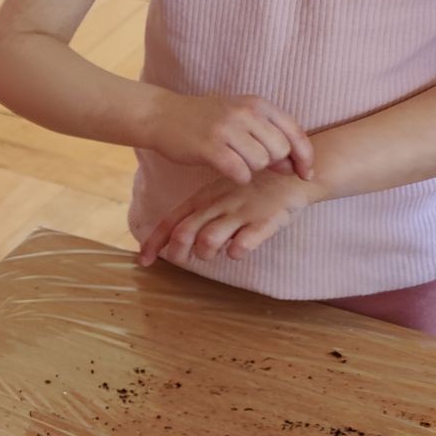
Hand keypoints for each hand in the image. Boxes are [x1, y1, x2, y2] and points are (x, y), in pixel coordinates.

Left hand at [139, 169, 324, 266]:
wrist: (293, 173)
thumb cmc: (250, 190)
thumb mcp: (218, 195)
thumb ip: (198, 217)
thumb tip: (175, 244)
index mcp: (203, 199)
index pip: (170, 222)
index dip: (153, 243)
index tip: (143, 262)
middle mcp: (218, 205)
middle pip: (184, 233)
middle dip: (178, 253)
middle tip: (186, 260)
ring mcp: (241, 213)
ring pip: (208, 240)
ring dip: (205, 253)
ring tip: (216, 252)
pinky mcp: (266, 220)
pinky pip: (244, 243)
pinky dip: (236, 252)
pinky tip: (240, 248)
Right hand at [143, 90, 314, 184]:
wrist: (162, 115)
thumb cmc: (203, 120)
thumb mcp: (239, 119)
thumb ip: (268, 138)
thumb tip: (293, 166)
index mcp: (258, 104)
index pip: (295, 132)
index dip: (305, 157)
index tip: (306, 175)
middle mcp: (246, 113)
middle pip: (280, 150)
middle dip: (273, 164)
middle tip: (256, 165)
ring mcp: (227, 129)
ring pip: (261, 162)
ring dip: (252, 170)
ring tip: (236, 163)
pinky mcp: (209, 147)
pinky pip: (239, 171)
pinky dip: (239, 177)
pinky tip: (229, 172)